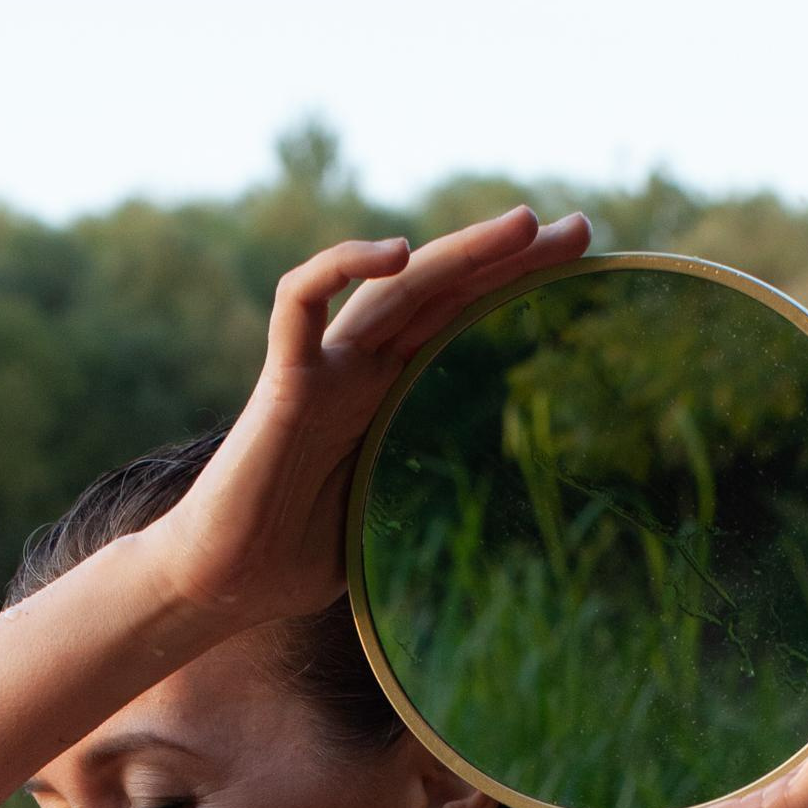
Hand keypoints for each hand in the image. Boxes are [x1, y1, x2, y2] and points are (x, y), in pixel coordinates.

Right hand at [145, 205, 592, 628]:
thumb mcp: (393, 523)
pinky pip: (301, 305)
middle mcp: (362, 370)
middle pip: (444, 294)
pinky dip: (339, 267)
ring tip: (524, 224)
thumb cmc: (294, 562)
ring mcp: (323, 369)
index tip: (585, 273)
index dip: (517, 293)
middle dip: (511, 259)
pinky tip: (391, 252)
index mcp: (390, 397)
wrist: (222, 583)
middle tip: (581, 231)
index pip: (463, 326)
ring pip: (394, 288)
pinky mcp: (282, 382)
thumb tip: (515, 526)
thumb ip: (436, 497)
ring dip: (459, 252)